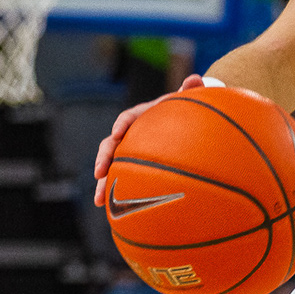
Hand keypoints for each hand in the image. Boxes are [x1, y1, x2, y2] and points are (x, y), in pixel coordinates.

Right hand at [92, 75, 206, 191]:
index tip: (117, 133)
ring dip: (104, 182)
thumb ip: (192, 91)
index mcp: (144, 115)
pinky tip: (116, 214)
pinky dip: (119, 194)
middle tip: (99, 174)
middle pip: (112, 145)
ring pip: (113, 166)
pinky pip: (125, 179)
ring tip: (99, 201)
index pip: (128, 118)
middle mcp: (133, 134)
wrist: (186, 124)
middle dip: (103, 159)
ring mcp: (132, 151)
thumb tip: (196, 78)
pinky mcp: (136, 167)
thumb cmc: (188, 111)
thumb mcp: (189, 101)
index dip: (121, 125)